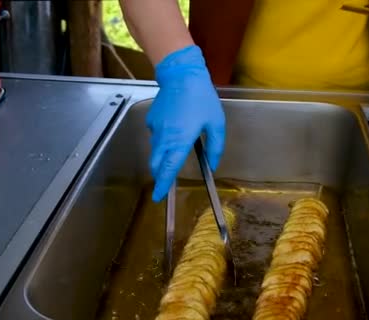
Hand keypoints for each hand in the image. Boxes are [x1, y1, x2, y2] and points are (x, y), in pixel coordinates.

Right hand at [147, 45, 224, 201]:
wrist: (181, 74)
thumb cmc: (201, 98)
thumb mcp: (216, 123)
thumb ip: (215, 147)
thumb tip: (213, 164)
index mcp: (181, 140)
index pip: (169, 168)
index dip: (164, 184)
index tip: (159, 196)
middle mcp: (165, 137)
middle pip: (157, 163)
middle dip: (160, 175)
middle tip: (165, 182)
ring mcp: (156, 128)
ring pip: (156, 150)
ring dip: (162, 157)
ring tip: (174, 154)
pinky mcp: (152, 119)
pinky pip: (156, 136)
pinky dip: (162, 141)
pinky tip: (174, 131)